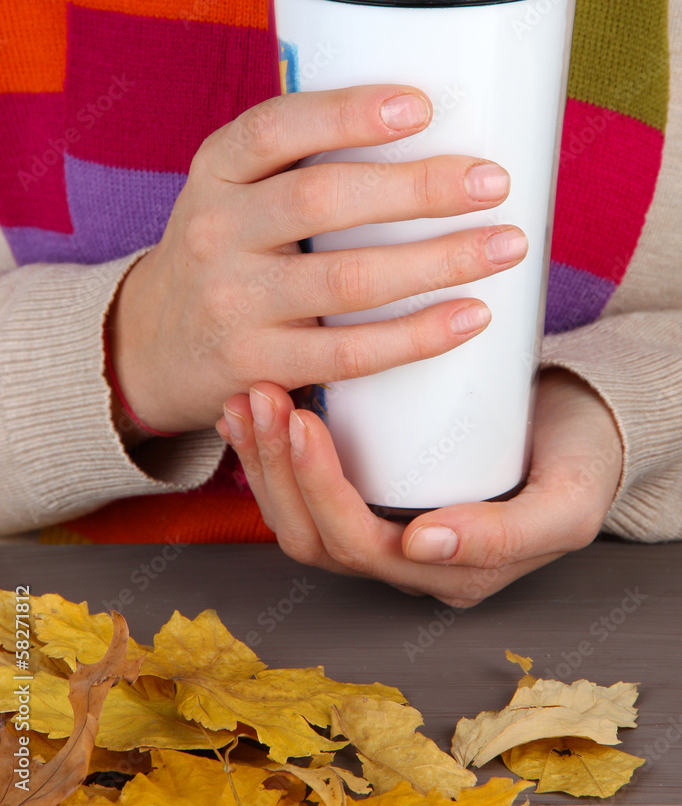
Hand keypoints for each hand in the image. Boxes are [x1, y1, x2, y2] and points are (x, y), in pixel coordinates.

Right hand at [107, 85, 526, 432]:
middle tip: (491, 182)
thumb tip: (425, 132)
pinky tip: (469, 316)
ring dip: (438, 261)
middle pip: (322, 199)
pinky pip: (349, 352)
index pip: (276, 128)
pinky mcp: (257, 364)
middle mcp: (216, 230)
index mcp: (216, 171)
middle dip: (418, 188)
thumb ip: (297, 164)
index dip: (348, 113)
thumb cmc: (222, 253)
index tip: (421, 106)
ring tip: (504, 245)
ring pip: (348, 278)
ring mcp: (233, 302)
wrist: (153, 344)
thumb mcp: (233, 192)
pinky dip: (417, 335)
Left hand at [216, 369, 622, 605]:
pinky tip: (250, 408)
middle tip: (264, 395)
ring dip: (263, 459)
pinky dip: (270, 449)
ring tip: (248, 397)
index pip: (359, 547)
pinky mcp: (372, 489)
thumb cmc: (580, 463)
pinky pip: (303, 486)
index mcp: (445, 573)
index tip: (305, 421)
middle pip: (313, 534)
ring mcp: (382, 525)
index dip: (321, 491)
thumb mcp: (568, 503)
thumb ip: (507, 534)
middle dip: (277, 467)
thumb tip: (422, 544)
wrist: (582, 428)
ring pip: (297, 514)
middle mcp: (403, 559)